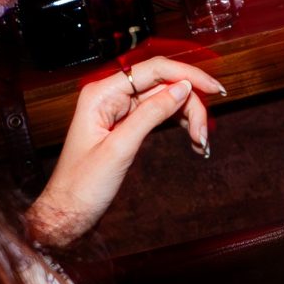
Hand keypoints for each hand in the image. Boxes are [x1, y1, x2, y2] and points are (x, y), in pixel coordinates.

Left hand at [26, 57, 224, 246]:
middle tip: (204, 133)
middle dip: (190, 105)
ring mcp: (119, 109)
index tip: (214, 88)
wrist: (68, 212)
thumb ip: (151, 114)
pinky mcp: (127, 124)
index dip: (188, 75)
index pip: (154, 70)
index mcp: (101, 93)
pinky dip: (179, 125)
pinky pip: (160, 115)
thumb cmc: (81, 185)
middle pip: (164, 85)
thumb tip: (182, 88)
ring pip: (166, 100)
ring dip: (188, 118)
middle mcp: (111, 95)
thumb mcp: (119, 148)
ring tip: (201, 143)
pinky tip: (193, 141)